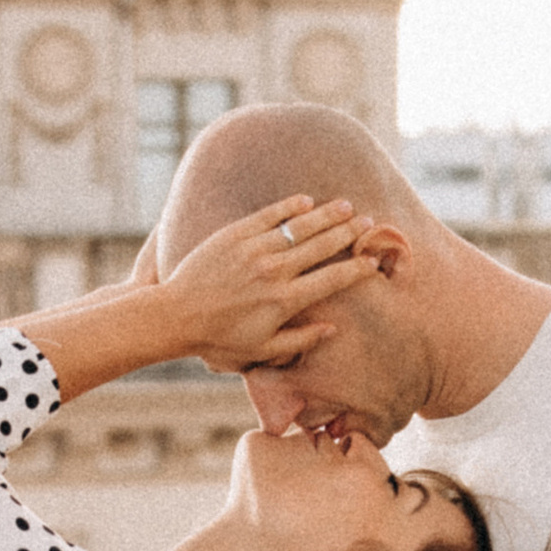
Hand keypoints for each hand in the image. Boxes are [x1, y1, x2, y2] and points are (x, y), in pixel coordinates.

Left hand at [162, 196, 378, 375]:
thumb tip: (332, 328)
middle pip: (322, 246)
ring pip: (300, 226)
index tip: (374, 262)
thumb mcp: (261, 350)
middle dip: (349, 233)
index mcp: (284, 301)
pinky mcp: (235, 234)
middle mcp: (274, 271)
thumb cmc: (218, 339)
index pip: (332, 280)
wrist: (176, 316)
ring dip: (327, 214)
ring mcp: (254, 249)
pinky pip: (270, 215)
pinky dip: (290, 206)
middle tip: (369, 223)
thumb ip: (299, 341)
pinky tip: (306, 200)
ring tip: (346, 206)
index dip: (357, 269)